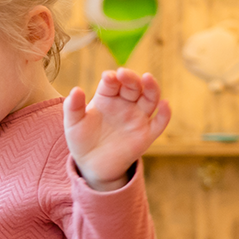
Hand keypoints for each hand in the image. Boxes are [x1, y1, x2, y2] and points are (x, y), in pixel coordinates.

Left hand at [64, 68, 171, 190]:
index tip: (108, 77)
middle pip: (133, 86)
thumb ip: (73, 107)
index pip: (112, 83)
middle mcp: (125, 104)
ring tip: (148, 78)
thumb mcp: (73, 124)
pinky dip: (165, 113)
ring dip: (151, 88)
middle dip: (130, 78)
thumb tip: (76, 90)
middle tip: (124, 74)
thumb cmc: (82, 139)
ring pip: (150, 99)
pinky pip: (159, 123)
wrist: (92, 164)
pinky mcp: (146, 134)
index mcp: (107, 97)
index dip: (111, 78)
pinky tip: (165, 104)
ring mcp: (137, 118)